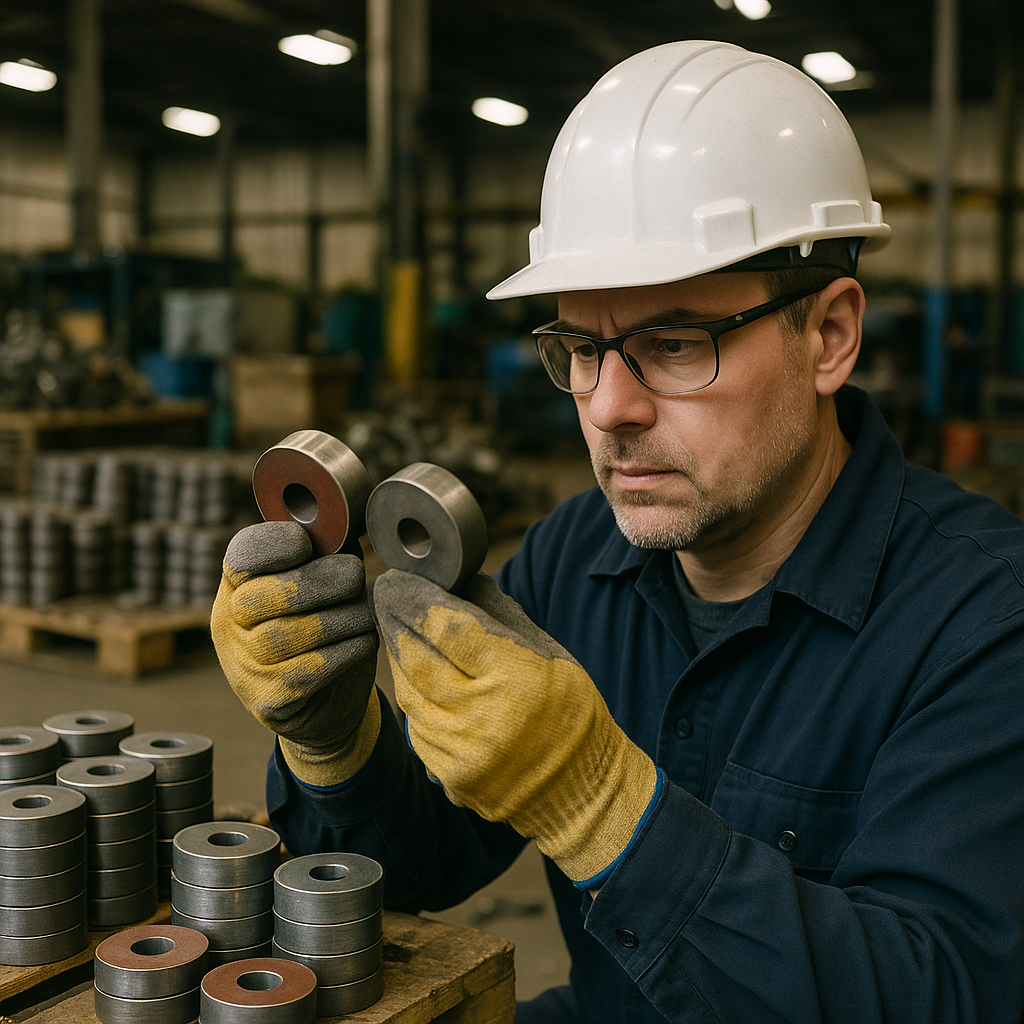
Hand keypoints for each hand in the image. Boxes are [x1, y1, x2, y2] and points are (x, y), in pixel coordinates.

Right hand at [211, 521, 379, 787]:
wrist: (324, 706)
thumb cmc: (324, 628)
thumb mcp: (318, 586)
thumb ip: (324, 553)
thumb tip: (344, 518)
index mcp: (236, 585)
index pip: (242, 556)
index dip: (276, 545)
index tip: (307, 544)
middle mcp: (229, 625)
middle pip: (265, 597)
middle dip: (320, 581)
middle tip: (355, 575)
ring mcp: (244, 666)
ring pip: (291, 635)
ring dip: (341, 618)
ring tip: (364, 613)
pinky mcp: (270, 701)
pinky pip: (311, 670)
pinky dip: (346, 650)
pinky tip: (363, 639)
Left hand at [372, 569, 658, 885]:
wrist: (581, 792)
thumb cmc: (571, 712)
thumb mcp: (550, 653)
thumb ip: (499, 617)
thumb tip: (457, 580)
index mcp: (516, 679)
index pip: (448, 628)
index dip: (416, 599)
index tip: (400, 579)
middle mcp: (484, 719)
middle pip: (418, 659)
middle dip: (395, 621)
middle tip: (386, 595)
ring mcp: (463, 753)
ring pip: (408, 694)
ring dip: (399, 658)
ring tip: (397, 631)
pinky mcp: (450, 777)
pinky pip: (416, 728)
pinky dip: (413, 698)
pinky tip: (416, 678)